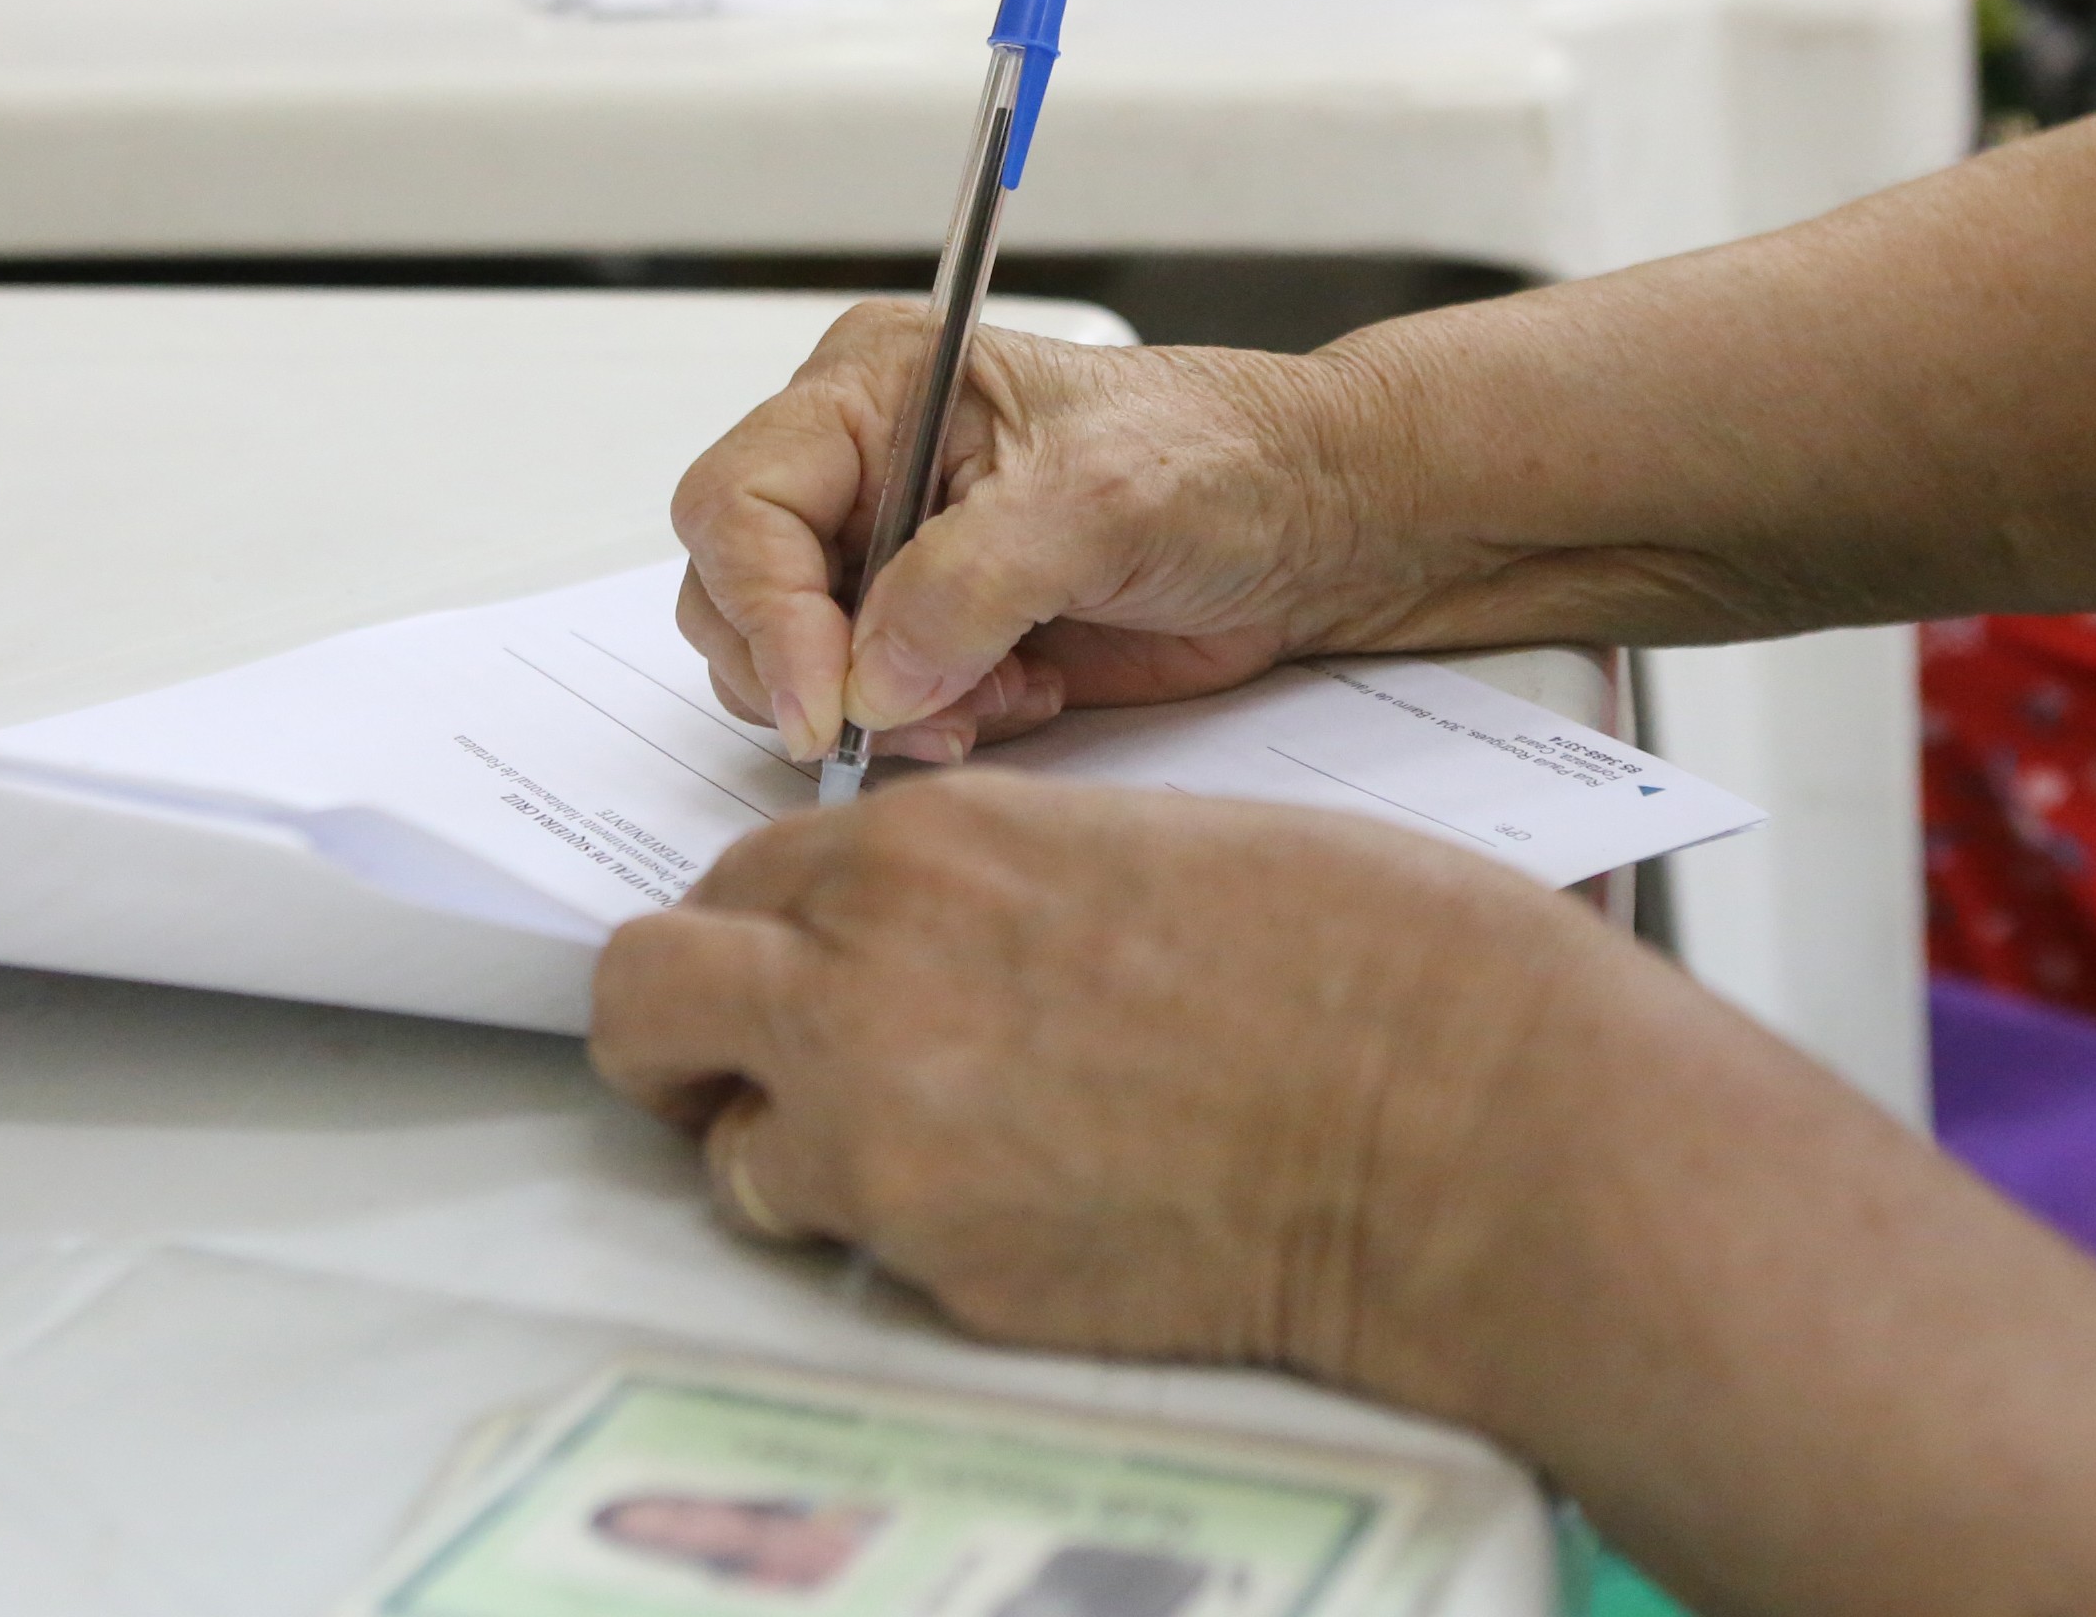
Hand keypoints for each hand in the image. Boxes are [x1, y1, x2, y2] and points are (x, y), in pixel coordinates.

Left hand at [593, 772, 1581, 1370]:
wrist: (1448, 1115)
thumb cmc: (1356, 967)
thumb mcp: (1133, 845)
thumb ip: (991, 880)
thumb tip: (931, 928)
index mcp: (928, 844)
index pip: (741, 874)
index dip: (760, 931)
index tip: (788, 972)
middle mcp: (864, 964)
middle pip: (647, 989)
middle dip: (681, 1035)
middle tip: (739, 1073)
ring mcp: (877, 1117)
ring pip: (720, 1143)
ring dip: (786, 1151)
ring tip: (917, 1159)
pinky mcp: (929, 1250)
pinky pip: (830, 1242)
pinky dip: (882, 1237)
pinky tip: (1001, 1213)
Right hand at [671, 306, 1433, 765]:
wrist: (1316, 528)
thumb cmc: (1226, 464)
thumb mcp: (1100, 502)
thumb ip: (967, 586)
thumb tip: (868, 681)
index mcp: (873, 389)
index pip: (740, 505)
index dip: (765, 612)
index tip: (825, 705)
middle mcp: (858, 467)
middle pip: (734, 594)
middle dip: (817, 674)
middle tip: (923, 716)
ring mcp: (887, 555)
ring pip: (789, 665)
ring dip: (878, 711)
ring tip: (995, 695)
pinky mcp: (928, 633)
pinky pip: (867, 709)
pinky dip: (925, 728)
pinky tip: (1021, 695)